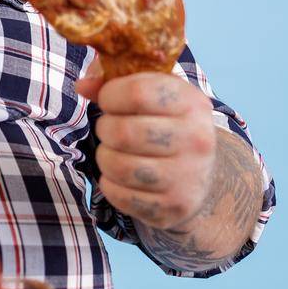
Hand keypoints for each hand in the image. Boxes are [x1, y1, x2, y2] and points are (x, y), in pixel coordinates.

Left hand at [74, 59, 217, 232]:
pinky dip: (110, 184)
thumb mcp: (154, 94)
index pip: (138, 92)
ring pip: (118, 166)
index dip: (111, 95)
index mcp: (192, 103)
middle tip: (110, 129)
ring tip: (115, 152)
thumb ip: (116, 81)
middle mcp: (196, 140)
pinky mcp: (173, 207)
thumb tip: (83, 86)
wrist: (204, 177)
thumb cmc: (168, 125)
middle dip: (105, 129)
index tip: (108, 100)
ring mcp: (187, 178)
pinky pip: (119, 194)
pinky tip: (122, 176)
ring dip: (105, 157)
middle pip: (123, 132)